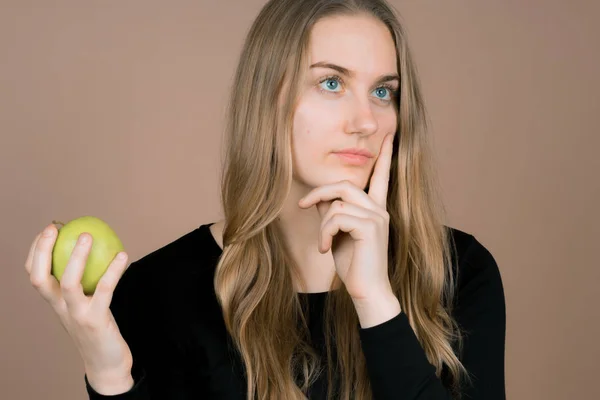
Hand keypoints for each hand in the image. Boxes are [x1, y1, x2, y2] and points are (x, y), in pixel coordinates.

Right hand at [25, 223, 133, 391]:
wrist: (106, 364)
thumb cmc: (97, 329)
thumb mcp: (84, 305)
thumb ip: (83, 285)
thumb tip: (93, 251)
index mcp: (55, 303)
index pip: (35, 275)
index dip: (36, 251)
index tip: (48, 229)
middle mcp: (60, 308)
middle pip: (40, 278)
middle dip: (42, 251)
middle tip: (54, 228)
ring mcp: (77, 315)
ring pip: (69, 282)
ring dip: (76, 257)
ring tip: (87, 235)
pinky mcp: (96, 320)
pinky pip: (104, 290)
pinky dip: (114, 271)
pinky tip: (123, 255)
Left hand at [298, 133, 396, 302]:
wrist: (367, 292)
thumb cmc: (353, 265)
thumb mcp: (338, 235)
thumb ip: (332, 212)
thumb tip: (318, 197)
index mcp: (375, 210)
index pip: (381, 177)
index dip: (385, 157)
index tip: (389, 135)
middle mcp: (379, 210)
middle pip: (344, 184)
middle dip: (319, 192)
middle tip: (302, 205)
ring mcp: (377, 217)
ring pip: (337, 202)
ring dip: (322, 223)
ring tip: (323, 243)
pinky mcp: (370, 227)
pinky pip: (336, 217)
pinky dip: (325, 232)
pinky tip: (326, 249)